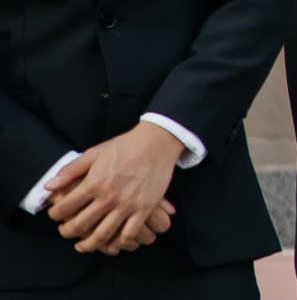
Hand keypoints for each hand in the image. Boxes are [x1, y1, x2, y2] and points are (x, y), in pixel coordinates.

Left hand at [47, 124, 180, 254]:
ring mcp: (127, 205)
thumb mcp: (94, 153)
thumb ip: (70, 170)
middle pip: (80, 225)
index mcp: (94, 183)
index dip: (55, 215)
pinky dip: (118, 243)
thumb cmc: (125, 146)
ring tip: (82, 245)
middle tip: (65, 231)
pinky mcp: (144, 209)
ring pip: (102, 235)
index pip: (65, 207)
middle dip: (67, 232)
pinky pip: (128, 234)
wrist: (157, 142)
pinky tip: (112, 243)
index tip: (55, 215)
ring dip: (88, 245)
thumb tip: (49, 187)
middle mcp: (109, 197)